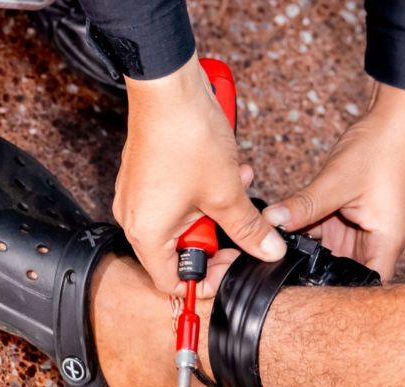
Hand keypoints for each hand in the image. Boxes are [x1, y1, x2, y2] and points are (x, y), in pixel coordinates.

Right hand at [115, 53, 285, 296]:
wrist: (167, 86)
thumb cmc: (186, 137)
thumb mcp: (228, 193)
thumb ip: (249, 229)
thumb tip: (268, 250)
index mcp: (148, 235)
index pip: (174, 282)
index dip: (209, 279)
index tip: (234, 261)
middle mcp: (136, 220)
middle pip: (182, 251)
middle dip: (221, 234)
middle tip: (243, 220)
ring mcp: (138, 197)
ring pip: (184, 221)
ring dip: (218, 209)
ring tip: (241, 185)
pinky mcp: (145, 177)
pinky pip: (176, 199)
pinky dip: (204, 192)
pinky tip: (228, 170)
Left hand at [262, 83, 404, 281]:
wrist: (395, 118)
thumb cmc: (383, 148)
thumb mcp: (338, 180)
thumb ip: (304, 205)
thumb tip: (271, 223)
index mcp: (385, 243)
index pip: (364, 287)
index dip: (338, 297)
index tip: (305, 297)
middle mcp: (373, 242)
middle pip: (340, 273)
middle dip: (311, 273)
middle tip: (278, 272)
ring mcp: (359, 229)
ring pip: (326, 253)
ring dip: (303, 251)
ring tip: (276, 250)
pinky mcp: (346, 215)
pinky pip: (321, 231)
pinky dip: (303, 230)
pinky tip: (283, 228)